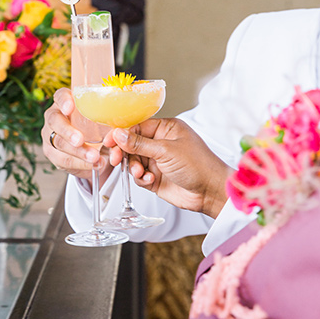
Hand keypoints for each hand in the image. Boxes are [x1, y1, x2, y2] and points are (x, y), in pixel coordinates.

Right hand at [42, 88, 112, 182]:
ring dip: (78, 151)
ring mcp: (51, 135)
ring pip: (58, 142)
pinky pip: (63, 159)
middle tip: (80, 140)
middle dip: (68, 131)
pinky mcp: (53, 153)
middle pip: (55, 120)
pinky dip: (80, 163)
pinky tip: (93, 165)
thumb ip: (112, 123)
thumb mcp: (106, 122)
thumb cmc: (100, 128)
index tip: (70, 108)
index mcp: (67, 102)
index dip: (64, 101)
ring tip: (94, 157)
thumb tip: (123, 130)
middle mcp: (55, 116)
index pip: (60, 96)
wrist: (93, 150)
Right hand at [103, 118, 232, 218]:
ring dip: (134, 167)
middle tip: (117, 159)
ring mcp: (158, 161)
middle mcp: (161, 143)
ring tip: (142, 173)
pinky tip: (150, 180)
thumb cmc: (199, 165)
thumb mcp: (166, 150)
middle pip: (132, 144)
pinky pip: (139, 176)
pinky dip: (141, 178)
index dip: (122, 134)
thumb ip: (140, 143)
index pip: (137, 127)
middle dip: (124, 152)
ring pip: (134, 161)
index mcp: (166, 129)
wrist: (210, 191)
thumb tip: (120, 134)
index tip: (110, 141)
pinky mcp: (156, 177)